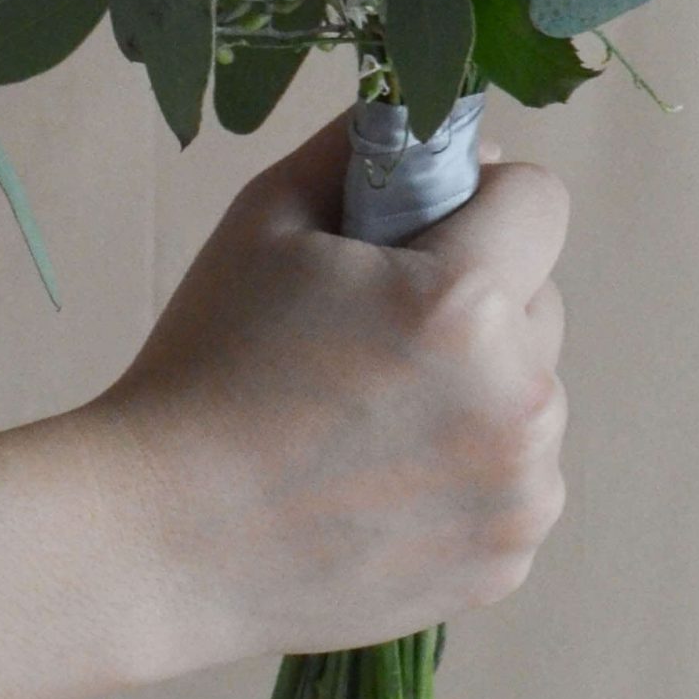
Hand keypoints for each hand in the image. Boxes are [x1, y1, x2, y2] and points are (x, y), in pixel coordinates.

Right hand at [89, 112, 569, 671]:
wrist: (157, 543)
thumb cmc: (203, 366)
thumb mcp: (265, 218)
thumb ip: (361, 150)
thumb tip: (447, 134)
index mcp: (462, 304)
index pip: (539, 199)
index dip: (480, 198)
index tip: (425, 227)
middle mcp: (516, 401)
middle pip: (541, 302)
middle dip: (480, 301)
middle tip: (377, 336)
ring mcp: (519, 494)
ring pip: (534, 396)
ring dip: (481, 390)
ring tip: (371, 420)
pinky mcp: (507, 564)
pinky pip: (516, 480)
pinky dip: (469, 474)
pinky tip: (380, 485)